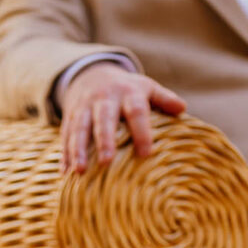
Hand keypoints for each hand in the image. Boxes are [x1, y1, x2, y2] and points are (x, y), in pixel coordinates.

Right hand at [60, 62, 185, 174]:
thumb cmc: (127, 88)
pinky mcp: (69, 117)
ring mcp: (84, 107)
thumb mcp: (146, 87)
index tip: (145, 154)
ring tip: (79, 171)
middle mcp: (103, 98)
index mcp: (127, 92)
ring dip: (78, 150)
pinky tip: (65, 173)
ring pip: (79, 128)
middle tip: (106, 162)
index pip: (136, 111)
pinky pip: (65, 136)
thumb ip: (164, 98)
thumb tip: (182, 109)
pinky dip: (64, 154)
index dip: (141, 132)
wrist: (91, 74)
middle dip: (104, 140)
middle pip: (103, 119)